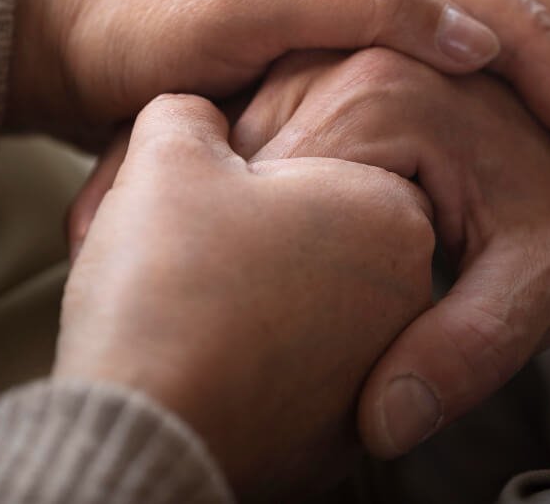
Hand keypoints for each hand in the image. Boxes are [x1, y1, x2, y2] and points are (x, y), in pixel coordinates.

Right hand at [54, 94, 434, 499]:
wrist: (144, 431)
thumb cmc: (169, 283)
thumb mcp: (169, 160)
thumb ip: (192, 117)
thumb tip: (200, 120)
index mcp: (390, 213)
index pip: (333, 158)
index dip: (256, 163)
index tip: (212, 185)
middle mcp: (406, 294)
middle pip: (325, 232)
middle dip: (261, 227)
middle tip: (193, 241)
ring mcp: (377, 368)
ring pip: (310, 300)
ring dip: (257, 289)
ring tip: (190, 295)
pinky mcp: (338, 432)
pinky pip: (297, 366)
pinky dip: (257, 352)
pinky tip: (204, 348)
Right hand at [222, 48, 549, 457]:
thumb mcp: (539, 287)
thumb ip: (464, 350)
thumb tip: (382, 427)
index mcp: (383, 97)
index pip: (270, 205)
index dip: (279, 282)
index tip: (309, 331)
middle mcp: (348, 54)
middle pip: (252, 168)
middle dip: (267, 239)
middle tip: (301, 312)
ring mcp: (339, 50)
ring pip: (255, 145)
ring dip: (270, 207)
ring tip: (307, 270)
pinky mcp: (336, 63)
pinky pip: (277, 127)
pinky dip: (284, 181)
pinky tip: (313, 225)